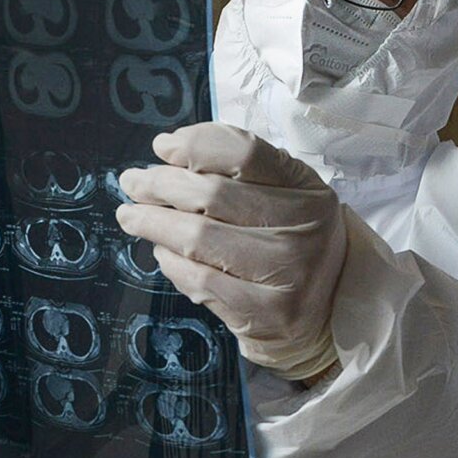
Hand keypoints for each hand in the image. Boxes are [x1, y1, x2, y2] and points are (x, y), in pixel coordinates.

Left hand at [115, 123, 346, 381]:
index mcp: (308, 190)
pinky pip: (200, 280)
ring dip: (154, 223)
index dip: (195, 145)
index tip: (161, 147)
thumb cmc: (292, 241)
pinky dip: (171, 263)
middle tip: (133, 182)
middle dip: (160, 184)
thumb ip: (238, 169)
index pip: (245, 153)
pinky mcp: (265, 313)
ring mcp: (287, 273)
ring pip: (199, 238)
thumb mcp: (286, 196)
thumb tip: (166, 148)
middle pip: (214, 194)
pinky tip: (162, 252)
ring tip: (131, 215)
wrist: (326, 310)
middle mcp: (303, 228)